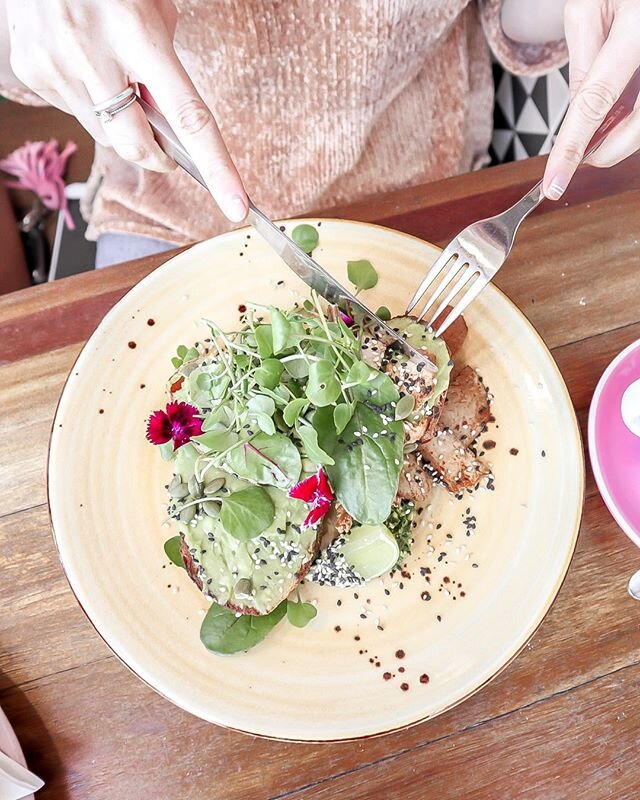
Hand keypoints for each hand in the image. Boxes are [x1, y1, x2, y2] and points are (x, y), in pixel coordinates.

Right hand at [4, 0, 247, 221]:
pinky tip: (86, 68)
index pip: (188, 119)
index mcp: (136, 32)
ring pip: (106, 136)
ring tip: (114, 77)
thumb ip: (167, 67)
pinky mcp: (34, 73)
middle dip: (159, 157)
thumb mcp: (151, 9)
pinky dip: (91, 105)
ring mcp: (57, 66)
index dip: (217, 169)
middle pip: (138, 146)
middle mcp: (93, 52)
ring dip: (121, 124)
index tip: (236, 206)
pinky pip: (76, 116)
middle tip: (167, 148)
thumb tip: (175, 126)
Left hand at [543, 0, 639, 199]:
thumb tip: (577, 111)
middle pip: (638, 124)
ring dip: (622, 130)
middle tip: (580, 157)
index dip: (572, 147)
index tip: (554, 184)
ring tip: (600, 123)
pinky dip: (632, 114)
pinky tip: (621, 106)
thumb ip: (583, 60)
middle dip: (606, 150)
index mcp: (637, 25)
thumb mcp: (588, 5)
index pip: (595, 101)